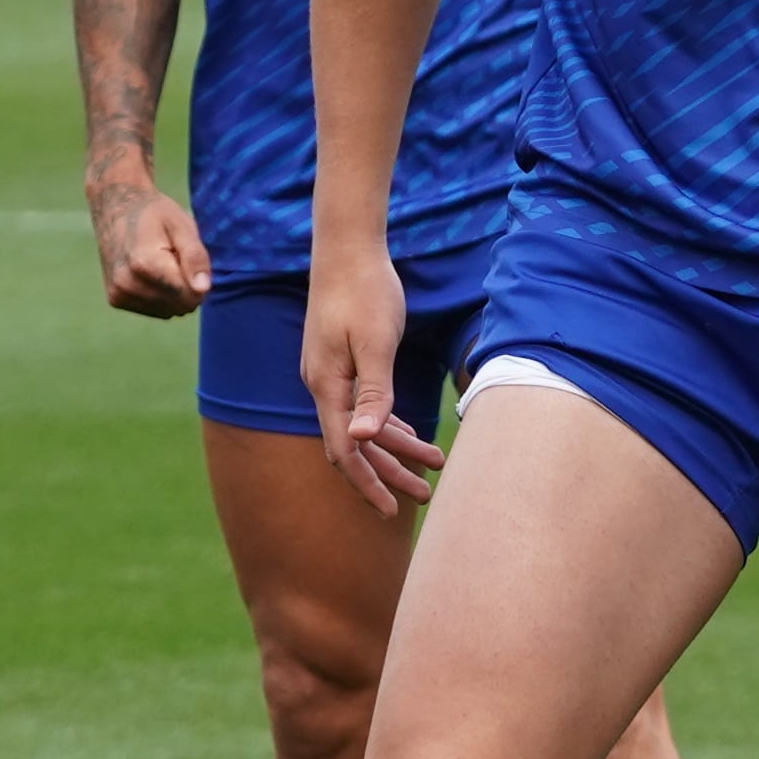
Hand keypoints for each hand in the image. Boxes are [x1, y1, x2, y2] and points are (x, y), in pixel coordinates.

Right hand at [85, 178, 211, 318]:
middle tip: (174, 257)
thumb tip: (203, 290)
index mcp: (146, 264)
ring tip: (161, 263)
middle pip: (180, 307)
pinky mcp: (115, 299)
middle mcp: (128, 284)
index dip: (199, 279)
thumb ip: (195, 257)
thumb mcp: (182, 225)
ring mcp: (119, 294)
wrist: (116, 207)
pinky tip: (150, 272)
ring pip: (168, 312)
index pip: (190, 296)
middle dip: (187, 287)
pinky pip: (154, 310)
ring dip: (173, 293)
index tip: (188, 256)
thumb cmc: (155, 213)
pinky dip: (159, 296)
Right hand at [300, 241, 440, 517]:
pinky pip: (365, 404)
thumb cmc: (365, 290)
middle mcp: (324, 385)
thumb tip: (363, 440)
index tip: (391, 511)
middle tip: (425, 497)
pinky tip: (409, 432)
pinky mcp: (343, 360)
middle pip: (356, 445)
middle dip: (389, 474)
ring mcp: (332, 374)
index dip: (367, 483)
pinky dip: (387, 422)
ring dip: (396, 447)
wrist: (348, 247)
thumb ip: (372, 392)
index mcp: (327, 385)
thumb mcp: (375, 341)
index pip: (345, 451)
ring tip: (435, 465)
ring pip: (364, 425)